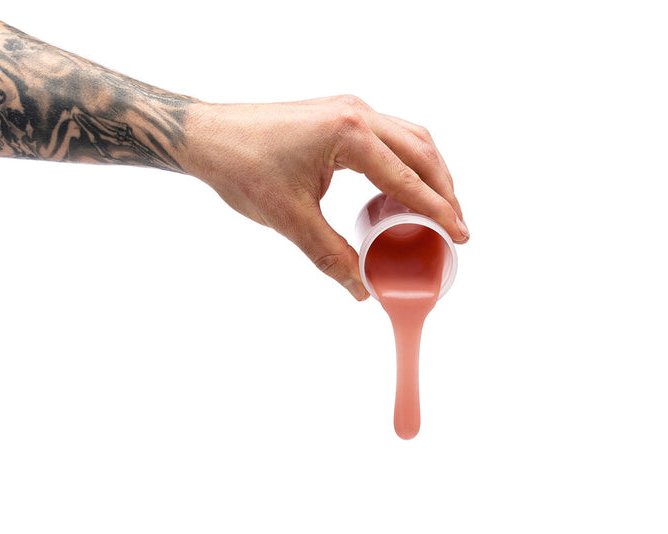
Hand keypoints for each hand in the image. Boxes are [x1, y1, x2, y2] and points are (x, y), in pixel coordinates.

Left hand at [181, 95, 468, 300]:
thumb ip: (332, 255)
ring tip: (440, 208)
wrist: (207, 136)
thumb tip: (362, 288)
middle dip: (444, 190)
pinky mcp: (340, 115)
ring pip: (411, 138)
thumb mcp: (290, 219)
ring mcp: (349, 110)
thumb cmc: (241, 167)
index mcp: (349, 134)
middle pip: (422, 151)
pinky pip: (391, 136)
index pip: (409, 177)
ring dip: (430, 173)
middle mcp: (356, 114)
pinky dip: (408, 162)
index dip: (439, 209)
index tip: (461, 233)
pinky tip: (405, 187)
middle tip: (456, 226)